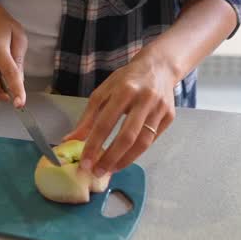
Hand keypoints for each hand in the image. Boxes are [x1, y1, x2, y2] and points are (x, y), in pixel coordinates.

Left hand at [63, 48, 175, 175]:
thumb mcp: (104, 91)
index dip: (94, 144)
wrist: (158, 67)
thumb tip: (70, 140)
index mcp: (124, 89)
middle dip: (111, 158)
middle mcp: (144, 99)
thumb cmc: (127, 79)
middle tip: (98, 173)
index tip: (85, 162)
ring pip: (143, 142)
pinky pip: (152, 140)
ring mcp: (159, 108)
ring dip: (125, 160)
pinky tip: (126, 158)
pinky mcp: (169, 116)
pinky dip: (138, 152)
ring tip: (111, 169)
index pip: (106, 122)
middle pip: (127, 136)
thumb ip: (88, 117)